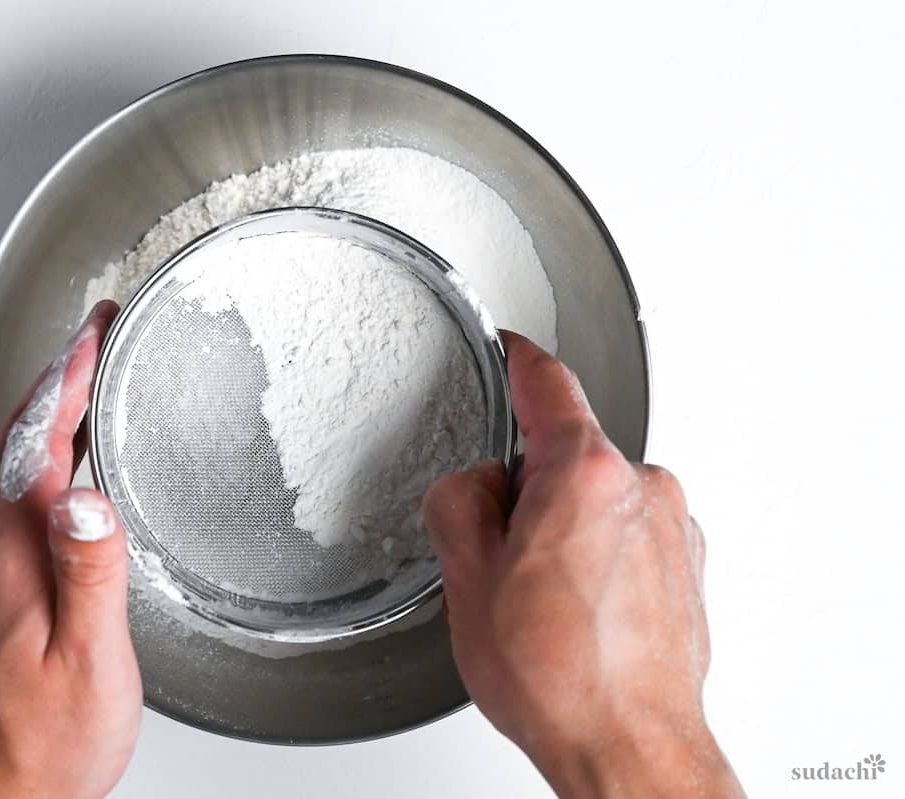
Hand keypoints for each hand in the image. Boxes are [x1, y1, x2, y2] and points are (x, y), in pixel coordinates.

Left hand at [0, 301, 141, 798]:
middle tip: (92, 343)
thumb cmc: (35, 749)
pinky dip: (26, 467)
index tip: (92, 332)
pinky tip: (49, 478)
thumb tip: (91, 496)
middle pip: (10, 441)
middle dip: (54, 381)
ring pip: (0, 470)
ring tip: (79, 393)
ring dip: (39, 421)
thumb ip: (90, 573)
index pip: (35, 439)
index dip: (68, 377)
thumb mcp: (87, 664)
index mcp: (3, 556)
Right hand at [423, 332, 742, 797]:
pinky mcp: (686, 566)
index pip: (547, 382)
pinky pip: (626, 536)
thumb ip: (459, 501)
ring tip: (543, 602)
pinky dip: (597, 559)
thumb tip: (476, 485)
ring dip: (562, 529)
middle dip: (523, 488)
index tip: (507, 347)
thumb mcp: (467, 578)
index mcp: (584, 473)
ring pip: (593, 499)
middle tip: (501, 556)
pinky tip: (576, 615)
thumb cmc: (561, 678)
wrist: (630, 748)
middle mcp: (642, 488)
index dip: (516, 358)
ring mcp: (673, 529)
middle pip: (562, 452)